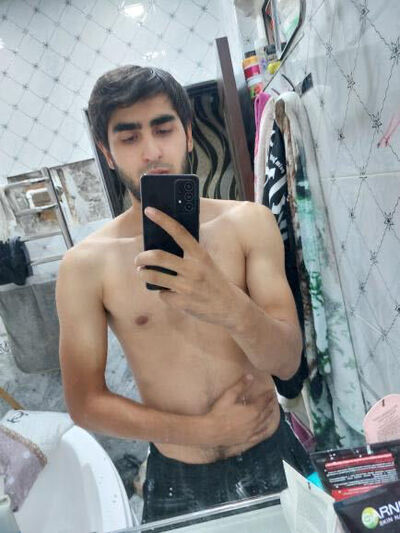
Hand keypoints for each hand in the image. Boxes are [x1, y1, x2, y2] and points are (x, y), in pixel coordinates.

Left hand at [135, 207, 238, 324]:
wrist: (230, 307)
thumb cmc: (214, 281)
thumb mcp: (206, 263)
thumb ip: (188, 254)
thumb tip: (161, 247)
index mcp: (200, 254)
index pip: (179, 232)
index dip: (162, 219)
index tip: (149, 211)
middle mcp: (193, 269)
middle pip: (158, 257)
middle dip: (142, 257)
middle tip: (138, 260)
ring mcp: (187, 286)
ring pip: (153, 277)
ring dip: (143, 274)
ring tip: (143, 273)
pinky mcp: (182, 302)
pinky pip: (162, 294)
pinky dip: (162, 293)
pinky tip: (169, 293)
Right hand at [201, 374, 275, 448]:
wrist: (211, 431)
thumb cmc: (219, 412)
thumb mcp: (229, 395)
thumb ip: (241, 385)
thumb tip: (250, 376)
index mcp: (252, 410)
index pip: (263, 401)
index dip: (268, 396)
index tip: (271, 391)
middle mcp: (255, 421)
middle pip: (266, 411)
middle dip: (270, 404)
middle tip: (274, 399)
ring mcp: (252, 431)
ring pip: (265, 422)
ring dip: (270, 415)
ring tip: (272, 410)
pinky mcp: (247, 439)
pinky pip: (260, 434)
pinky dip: (265, 430)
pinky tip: (267, 429)